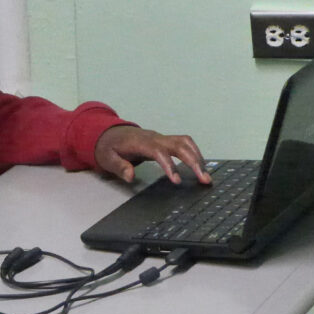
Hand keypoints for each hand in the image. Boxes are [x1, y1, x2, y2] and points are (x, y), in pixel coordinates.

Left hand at [94, 125, 211, 185]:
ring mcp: (162, 138)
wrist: (109, 133)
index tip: (177, 181)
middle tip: (205, 179)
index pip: (160, 152)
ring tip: (206, 175)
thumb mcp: (107, 158)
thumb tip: (131, 175)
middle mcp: (155, 138)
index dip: (170, 165)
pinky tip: (200, 166)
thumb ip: (119, 167)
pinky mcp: (166, 140)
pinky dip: (195, 153)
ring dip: (198, 157)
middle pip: (179, 145)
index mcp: (141, 143)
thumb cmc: (109, 147)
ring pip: (185, 142)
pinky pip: (185, 143)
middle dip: (194, 161)